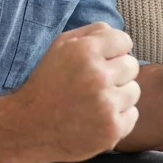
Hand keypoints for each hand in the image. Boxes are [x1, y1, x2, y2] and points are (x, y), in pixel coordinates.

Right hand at [11, 22, 140, 162]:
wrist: (28, 127)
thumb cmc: (46, 83)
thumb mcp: (59, 47)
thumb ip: (90, 33)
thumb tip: (115, 32)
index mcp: (85, 51)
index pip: (124, 40)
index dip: (113, 50)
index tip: (102, 61)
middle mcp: (98, 76)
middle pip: (132, 65)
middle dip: (117, 72)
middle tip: (96, 83)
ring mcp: (106, 105)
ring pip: (134, 91)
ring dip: (119, 95)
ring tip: (96, 101)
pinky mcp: (112, 129)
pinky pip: (132, 115)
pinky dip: (118, 117)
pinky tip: (97, 117)